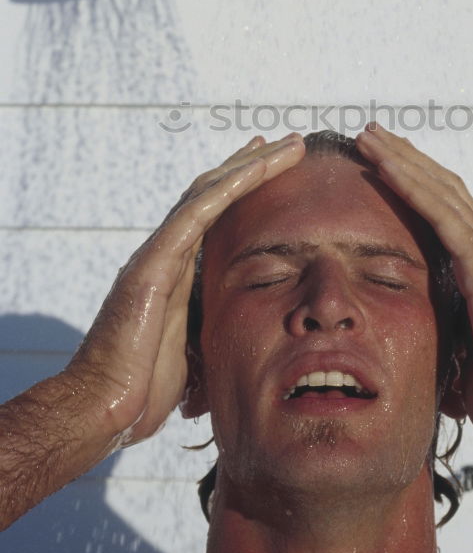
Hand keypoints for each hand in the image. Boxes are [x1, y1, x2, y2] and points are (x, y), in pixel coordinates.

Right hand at [67, 133, 304, 446]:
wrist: (105, 409)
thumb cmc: (147, 389)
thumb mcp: (199, 349)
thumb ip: (217, 325)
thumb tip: (250, 333)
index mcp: (178, 270)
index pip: (214, 213)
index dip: (243, 185)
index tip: (274, 163)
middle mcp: (167, 253)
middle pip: (214, 192)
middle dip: (253, 164)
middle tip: (289, 143)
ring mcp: (158, 255)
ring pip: (208, 192)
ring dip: (250, 166)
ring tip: (286, 146)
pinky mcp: (152, 265)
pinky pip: (195, 214)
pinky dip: (227, 188)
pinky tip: (254, 168)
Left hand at [355, 124, 472, 442]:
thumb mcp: (458, 355)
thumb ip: (436, 338)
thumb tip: (405, 349)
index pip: (445, 211)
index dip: (414, 183)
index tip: (381, 163)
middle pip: (442, 189)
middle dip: (404, 159)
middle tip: (369, 135)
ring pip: (441, 191)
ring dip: (402, 160)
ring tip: (368, 137)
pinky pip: (442, 215)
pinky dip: (411, 185)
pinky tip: (385, 166)